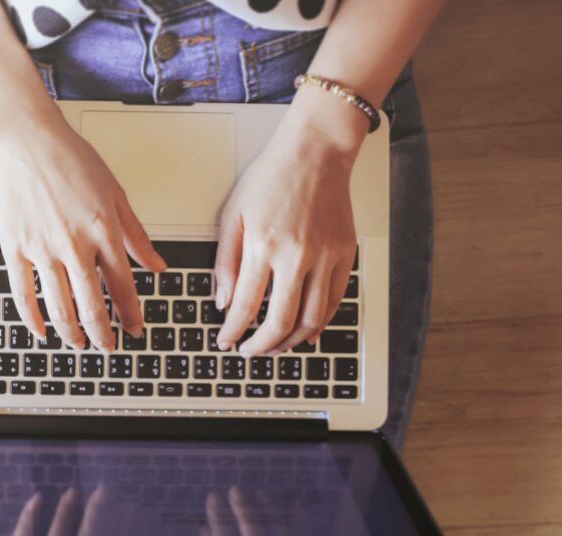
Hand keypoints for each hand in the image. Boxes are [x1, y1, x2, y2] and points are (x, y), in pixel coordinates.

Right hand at [0, 116, 167, 351]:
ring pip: (59, 306)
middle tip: (108, 346)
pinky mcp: (16, 248)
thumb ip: (136, 236)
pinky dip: (32, 318)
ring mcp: (42, 249)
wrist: (29, 143)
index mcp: (104, 232)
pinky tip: (41, 332)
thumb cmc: (73, 161)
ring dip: (72, 332)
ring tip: (79, 344)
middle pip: (92, 306)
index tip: (135, 329)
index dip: (131, 315)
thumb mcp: (117, 195)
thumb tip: (157, 266)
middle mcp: (74, 245)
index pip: (122, 287)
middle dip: (103, 334)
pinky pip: (22, 293)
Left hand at [214, 108, 360, 356]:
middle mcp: (297, 255)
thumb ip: (226, 262)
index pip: (246, 306)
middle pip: (281, 322)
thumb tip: (224, 302)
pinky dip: (320, 322)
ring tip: (275, 346)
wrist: (316, 151)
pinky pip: (334, 300)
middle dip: (261, 346)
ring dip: (291, 341)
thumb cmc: (271, 177)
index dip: (233, 332)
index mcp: (263, 245)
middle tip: (249, 351)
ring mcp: (325, 256)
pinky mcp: (345, 253)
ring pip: (312, 319)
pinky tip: (306, 331)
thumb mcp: (233, 214)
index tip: (226, 341)